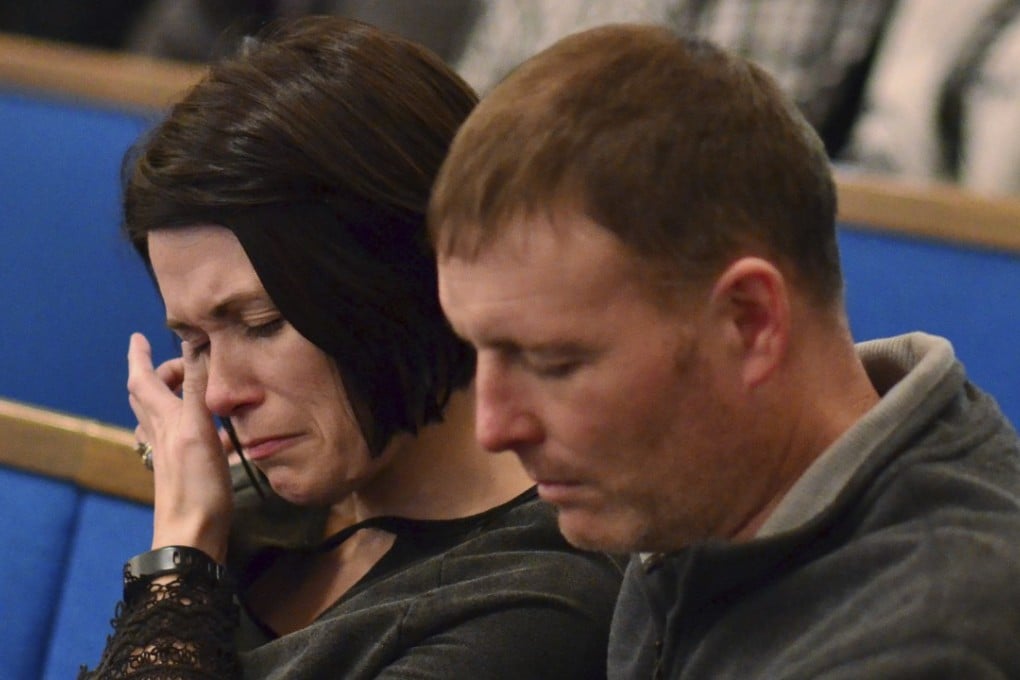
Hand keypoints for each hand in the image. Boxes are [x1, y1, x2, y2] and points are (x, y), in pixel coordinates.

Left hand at [127, 332, 232, 562]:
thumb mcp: (198, 430)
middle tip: (180, 361)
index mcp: (164, 421)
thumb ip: (197, 388)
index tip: (138, 337)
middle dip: (157, 374)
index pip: (144, 381)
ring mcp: (169, 456)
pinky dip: (188, 426)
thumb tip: (195, 345)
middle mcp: (161, 436)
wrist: (191, 537)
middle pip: (147, 398)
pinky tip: (205, 433)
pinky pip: (179, 439)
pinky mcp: (182, 471)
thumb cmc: (196, 486)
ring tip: (185, 388)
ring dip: (168, 397)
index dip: (140, 358)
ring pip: (159, 418)